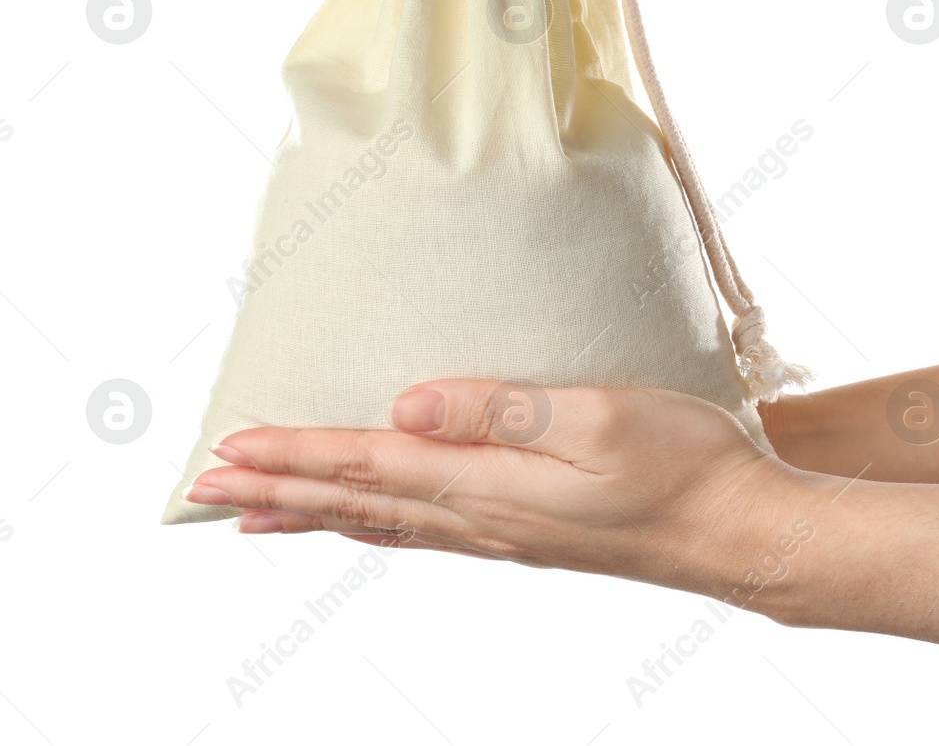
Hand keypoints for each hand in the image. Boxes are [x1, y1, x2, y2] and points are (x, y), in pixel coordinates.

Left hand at [185, 379, 802, 594]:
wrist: (737, 532)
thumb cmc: (682, 464)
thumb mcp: (598, 419)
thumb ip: (501, 409)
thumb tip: (406, 405)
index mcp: (490, 485)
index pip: (366, 466)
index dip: (292, 457)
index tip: (223, 453)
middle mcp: (482, 518)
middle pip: (356, 503)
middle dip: (275, 494)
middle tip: (202, 492)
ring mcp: (503, 533)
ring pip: (380, 522)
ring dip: (312, 513)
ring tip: (255, 517)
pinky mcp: (527, 533)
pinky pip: (420, 531)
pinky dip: (370, 524)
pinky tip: (368, 522)